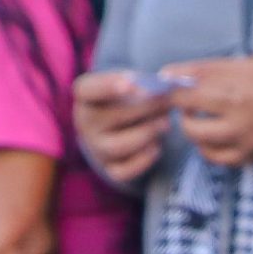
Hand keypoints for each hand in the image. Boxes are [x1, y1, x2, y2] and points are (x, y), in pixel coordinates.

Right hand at [73, 68, 173, 186]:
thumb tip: (165, 88)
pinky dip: (143, 160)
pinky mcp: (109, 168)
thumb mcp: (131, 84)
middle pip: (110, 117)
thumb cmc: (128, 98)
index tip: (131, 82)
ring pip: (118, 146)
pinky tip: (156, 146)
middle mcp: (85, 123)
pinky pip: (123, 171)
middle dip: (144, 108)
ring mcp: (95, 148)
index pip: (88, 89)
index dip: (108, 85)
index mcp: (86, 96)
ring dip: (146, 133)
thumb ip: (143, 83)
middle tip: (167, 101)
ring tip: (165, 123)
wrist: (124, 125)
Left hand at [164, 55, 252, 167]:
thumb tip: (182, 73)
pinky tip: (213, 137)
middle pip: (188, 114)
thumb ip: (218, 70)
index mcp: (237, 87)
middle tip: (184, 99)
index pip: (188, 86)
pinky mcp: (250, 156)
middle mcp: (236, 115)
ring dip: (192, 127)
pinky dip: (208, 148)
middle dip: (180, 106)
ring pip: (199, 140)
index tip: (163, 80)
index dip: (170, 83)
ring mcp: (243, 139)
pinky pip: (217, 158)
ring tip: (199, 117)